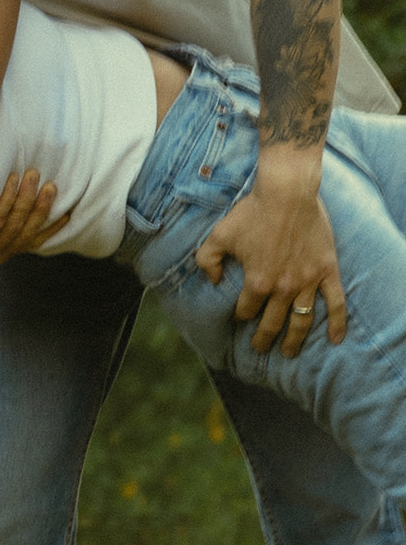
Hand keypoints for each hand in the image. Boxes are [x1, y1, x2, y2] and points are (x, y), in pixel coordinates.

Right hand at [0, 170, 67, 271]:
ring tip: (52, 187)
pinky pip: (35, 243)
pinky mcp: (11, 254)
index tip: (13, 177)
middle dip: (27, 200)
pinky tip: (66, 216)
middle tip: (35, 174)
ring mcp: (3, 257)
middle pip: (15, 228)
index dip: (6, 201)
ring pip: (28, 235)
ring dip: (42, 211)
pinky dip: (52, 230)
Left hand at [193, 182, 346, 355]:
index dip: (240, 316)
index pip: (246, 310)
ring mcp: (308, 281)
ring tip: (289, 353)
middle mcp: (283, 288)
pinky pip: (336, 303)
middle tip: (260, 348)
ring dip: (294, 340)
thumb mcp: (219, 235)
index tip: (239, 318)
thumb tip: (214, 280)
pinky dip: (337, 323)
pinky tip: (334, 339)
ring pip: (302, 320)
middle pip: (272, 323)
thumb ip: (207, 260)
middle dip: (264, 339)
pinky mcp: (327, 271)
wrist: (287, 192)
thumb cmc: (252, 211)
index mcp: (257, 282)